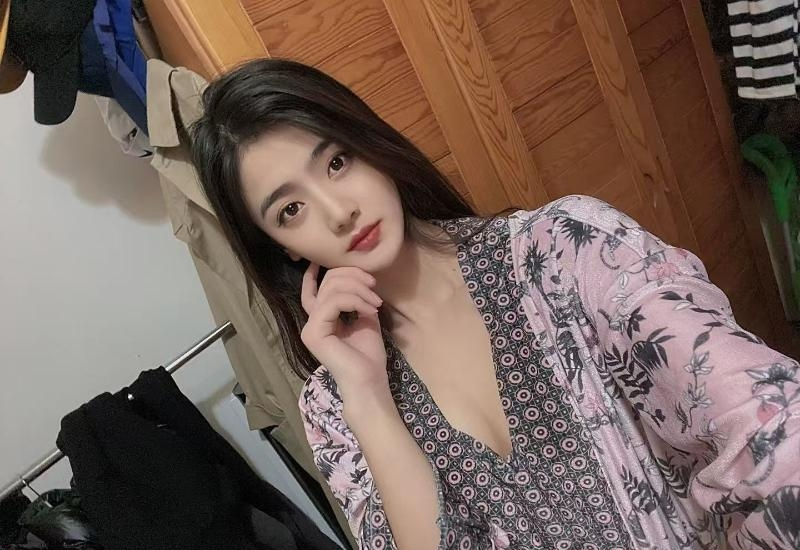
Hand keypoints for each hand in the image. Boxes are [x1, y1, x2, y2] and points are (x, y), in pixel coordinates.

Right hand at [300, 263, 389, 402]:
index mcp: (321, 321)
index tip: (323, 260)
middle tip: (374, 288)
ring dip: (359, 289)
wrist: (369, 383)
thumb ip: (358, 300)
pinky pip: (334, 302)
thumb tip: (361, 281)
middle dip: (354, 277)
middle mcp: (311, 322)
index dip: (314, 274)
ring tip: (375, 303)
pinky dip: (355, 300)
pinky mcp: (314, 332)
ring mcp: (310, 328)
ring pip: (331, 289)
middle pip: (327, 283)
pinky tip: (370, 310)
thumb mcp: (366, 320)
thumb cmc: (368, 358)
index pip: (311, 291)